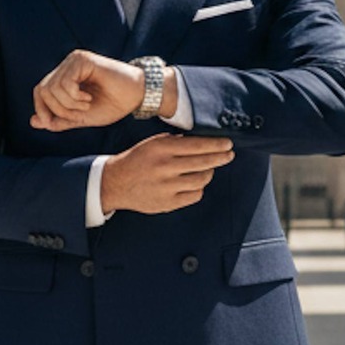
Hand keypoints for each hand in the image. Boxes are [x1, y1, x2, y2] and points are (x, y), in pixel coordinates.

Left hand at [31, 50, 153, 130]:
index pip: (40, 91)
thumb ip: (59, 119)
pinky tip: (88, 98)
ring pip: (52, 88)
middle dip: (57, 110)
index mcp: (65, 77)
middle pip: (43, 90)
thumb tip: (33, 121)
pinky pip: (65, 83)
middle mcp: (67, 65)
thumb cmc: (113, 104)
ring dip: (68, 105)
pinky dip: (74, 97)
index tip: (52, 124)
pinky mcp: (83, 60)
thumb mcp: (81, 117)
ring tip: (87, 105)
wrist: (137, 96)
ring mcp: (74, 60)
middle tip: (78, 114)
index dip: (41, 109)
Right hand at [100, 134, 233, 215]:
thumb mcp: (152, 143)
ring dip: (208, 173)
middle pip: (203, 162)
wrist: (115, 183)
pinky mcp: (168, 203)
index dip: (216, 145)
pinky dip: (199, 188)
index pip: (197, 145)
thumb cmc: (135, 160)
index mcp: (162, 149)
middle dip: (220, 158)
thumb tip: (200, 141)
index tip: (228, 144)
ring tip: (209, 169)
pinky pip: (194, 196)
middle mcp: (165, 167)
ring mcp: (167, 187)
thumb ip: (174, 141)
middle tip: (229, 155)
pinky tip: (196, 183)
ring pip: (201, 180)